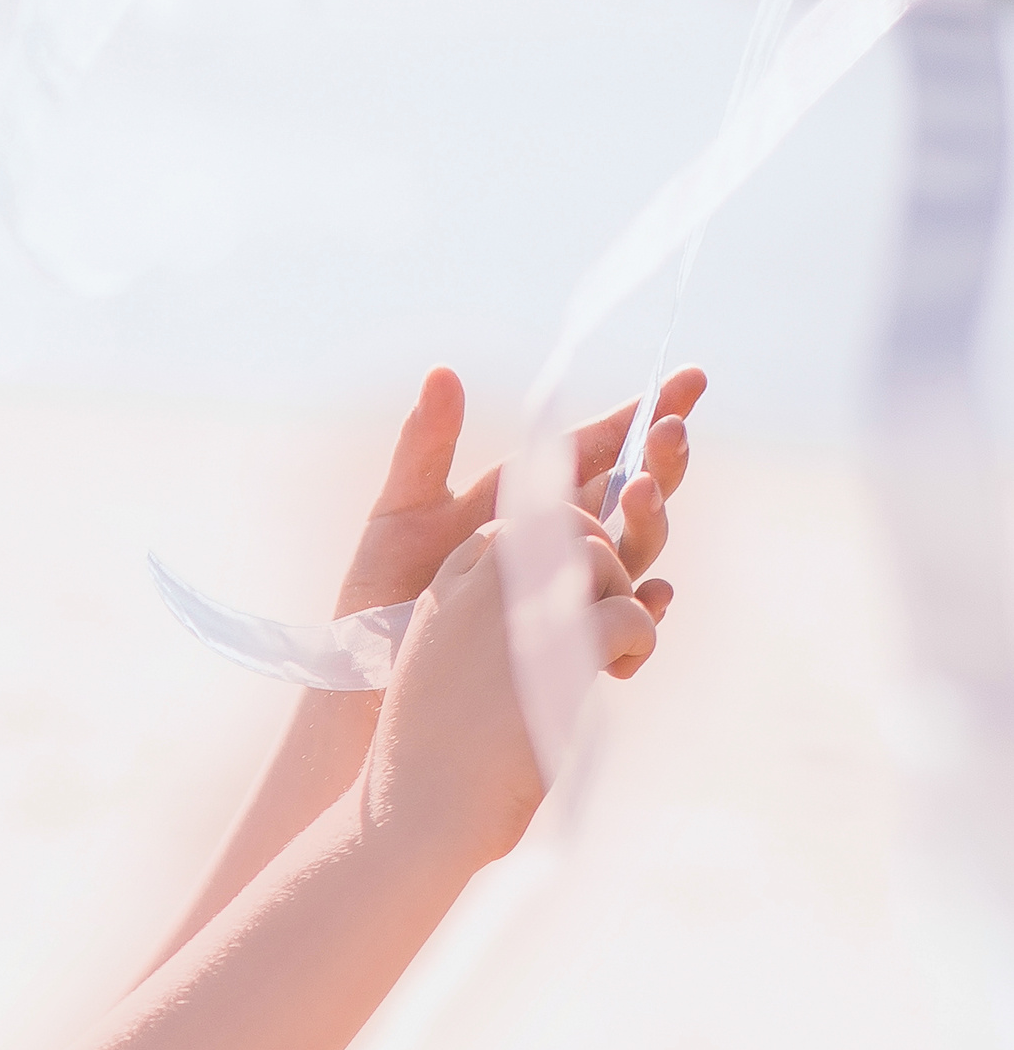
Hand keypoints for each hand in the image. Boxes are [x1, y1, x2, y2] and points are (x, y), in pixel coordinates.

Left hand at [335, 363, 705, 618]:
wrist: (362, 677)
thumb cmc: (375, 594)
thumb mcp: (398, 513)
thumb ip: (424, 447)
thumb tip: (442, 372)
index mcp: (525, 500)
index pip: (597, 449)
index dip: (643, 416)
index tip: (687, 381)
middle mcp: (555, 544)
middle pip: (630, 495)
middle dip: (659, 461)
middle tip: (669, 431)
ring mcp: (564, 593)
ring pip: (633, 551)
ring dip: (648, 521)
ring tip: (637, 493)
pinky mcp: (564, 644)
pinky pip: (620, 625)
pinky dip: (643, 607)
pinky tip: (652, 593)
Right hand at [369, 513, 660, 866]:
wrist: (420, 814)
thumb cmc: (435, 764)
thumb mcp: (443, 679)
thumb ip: (483, 635)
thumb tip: (554, 615)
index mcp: (443, 593)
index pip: (511, 531)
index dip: (551, 556)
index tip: (565, 604)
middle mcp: (476, 586)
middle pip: (563, 528)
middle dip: (596, 566)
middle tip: (600, 623)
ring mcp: (516, 610)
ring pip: (599, 557)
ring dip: (622, 597)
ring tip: (614, 651)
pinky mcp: (560, 645)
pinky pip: (627, 611)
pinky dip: (640, 637)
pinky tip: (620, 671)